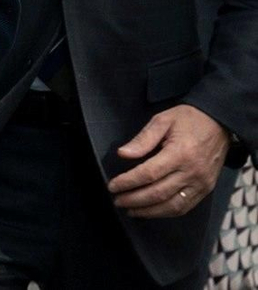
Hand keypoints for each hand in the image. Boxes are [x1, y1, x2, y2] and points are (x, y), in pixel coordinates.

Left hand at [107, 104, 230, 217]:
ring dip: (149, 211)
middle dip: (134, 200)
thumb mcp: (162, 120)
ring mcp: (201, 183)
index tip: (112, 186)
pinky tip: (152, 211)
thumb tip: (123, 154)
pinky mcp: (206, 189)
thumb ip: (143, 139)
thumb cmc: (188, 120)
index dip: (128, 182)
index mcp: (180, 153)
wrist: (220, 124)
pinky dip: (166, 212)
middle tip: (117, 201)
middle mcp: (192, 172)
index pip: (148, 174)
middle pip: (158, 193)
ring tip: (130, 210)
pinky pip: (185, 207)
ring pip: (172, 206)